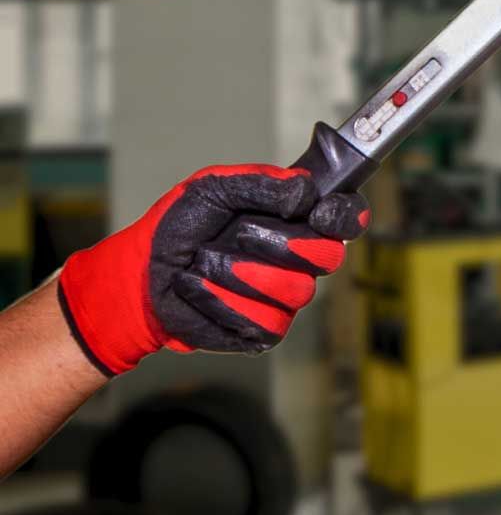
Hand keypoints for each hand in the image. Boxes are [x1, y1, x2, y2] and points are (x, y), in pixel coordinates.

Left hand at [56, 165, 368, 375]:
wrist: (139, 274)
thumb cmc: (177, 226)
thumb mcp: (212, 187)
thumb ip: (261, 182)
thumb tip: (304, 191)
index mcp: (295, 218)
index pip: (346, 217)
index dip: (343, 215)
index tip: (320, 213)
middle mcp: (299, 259)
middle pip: (329, 256)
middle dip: (283, 244)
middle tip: (242, 234)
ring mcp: (283, 297)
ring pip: (297, 291)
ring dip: (241, 273)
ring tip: (205, 262)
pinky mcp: (263, 332)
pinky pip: (268, 322)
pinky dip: (224, 303)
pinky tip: (201, 291)